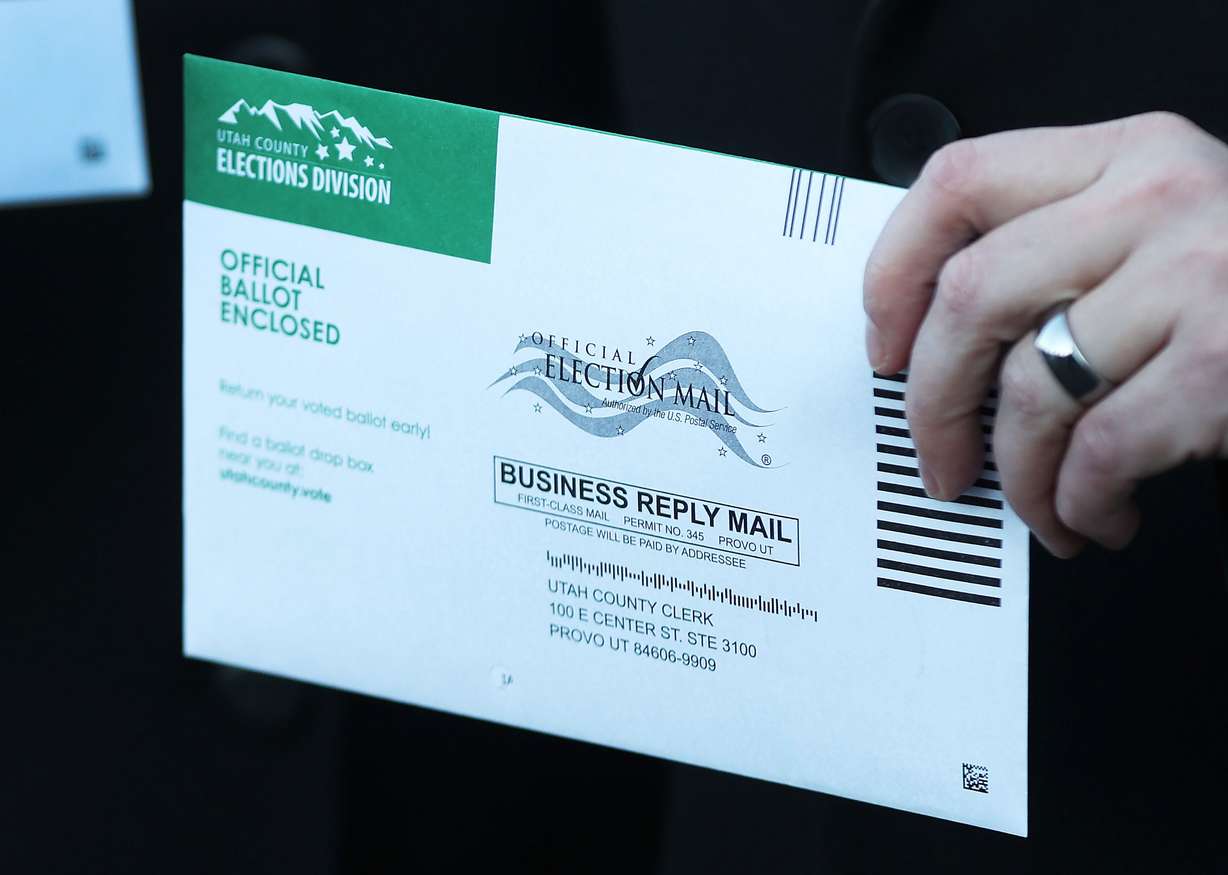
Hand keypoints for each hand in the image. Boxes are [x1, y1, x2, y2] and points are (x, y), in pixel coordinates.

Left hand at [863, 112, 1227, 556]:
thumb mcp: (1160, 226)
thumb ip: (1062, 245)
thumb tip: (933, 331)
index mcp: (1124, 155)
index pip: (958, 183)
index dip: (894, 271)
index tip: (884, 342)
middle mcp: (1157, 198)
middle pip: (971, 296)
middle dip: (932, 402)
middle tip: (939, 457)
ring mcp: (1198, 276)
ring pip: (1029, 388)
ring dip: (1015, 475)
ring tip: (1037, 505)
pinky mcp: (1226, 363)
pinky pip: (1097, 448)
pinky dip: (1078, 501)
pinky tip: (1097, 512)